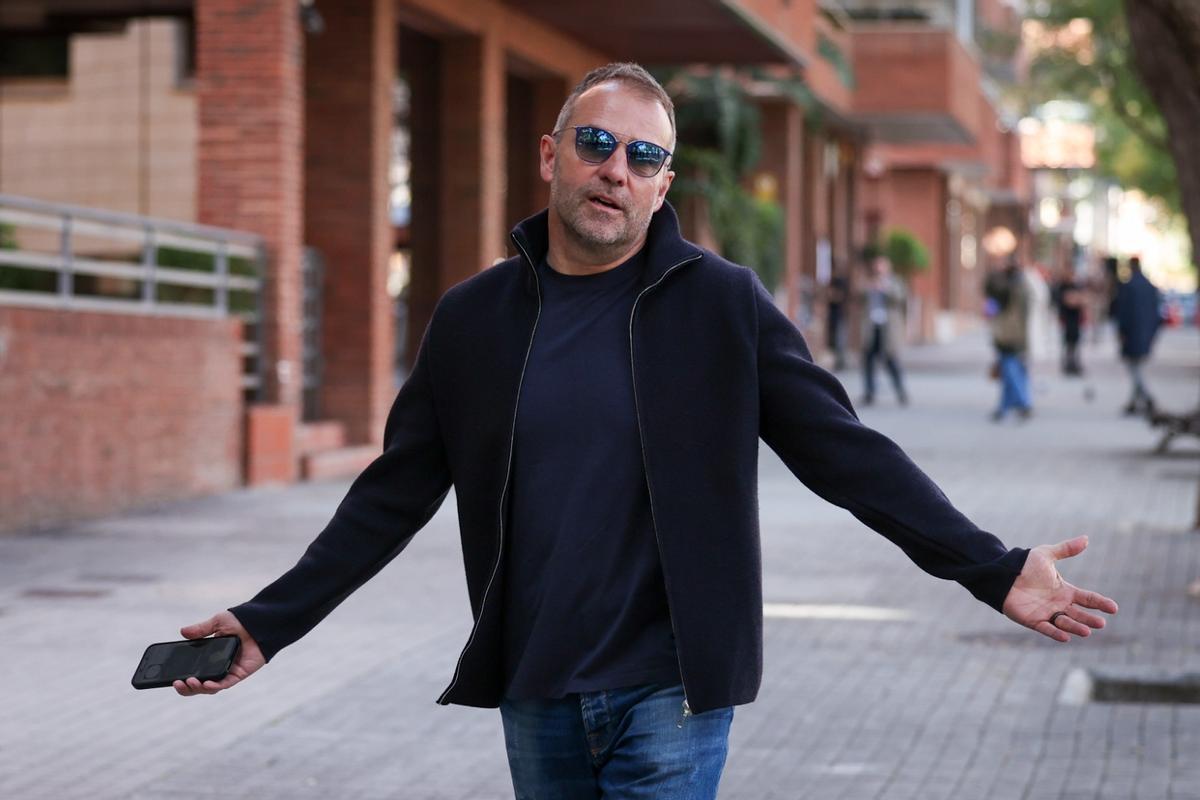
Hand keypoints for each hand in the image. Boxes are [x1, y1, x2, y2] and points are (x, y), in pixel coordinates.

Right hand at [173, 610, 265, 695]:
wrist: (260, 622)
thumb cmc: (241, 621)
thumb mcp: (218, 622)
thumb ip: (201, 629)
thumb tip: (182, 632)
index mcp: (210, 656)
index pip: (193, 670)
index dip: (181, 676)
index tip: (170, 677)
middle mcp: (217, 666)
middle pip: (199, 684)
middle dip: (186, 687)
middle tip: (176, 683)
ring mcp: (228, 671)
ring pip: (210, 687)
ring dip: (197, 688)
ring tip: (189, 682)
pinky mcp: (239, 674)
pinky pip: (225, 684)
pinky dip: (214, 686)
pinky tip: (206, 684)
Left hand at [1002, 535, 1117, 641]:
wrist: (1002, 574)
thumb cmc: (1024, 565)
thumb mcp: (1046, 554)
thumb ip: (1066, 549)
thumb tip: (1086, 538)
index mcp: (1065, 591)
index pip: (1088, 599)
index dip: (1100, 603)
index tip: (1114, 608)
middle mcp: (1059, 604)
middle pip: (1079, 614)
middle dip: (1090, 619)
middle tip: (1101, 623)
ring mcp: (1047, 613)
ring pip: (1065, 623)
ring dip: (1075, 627)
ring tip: (1087, 631)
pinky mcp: (1033, 620)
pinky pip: (1047, 629)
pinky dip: (1056, 633)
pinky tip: (1066, 637)